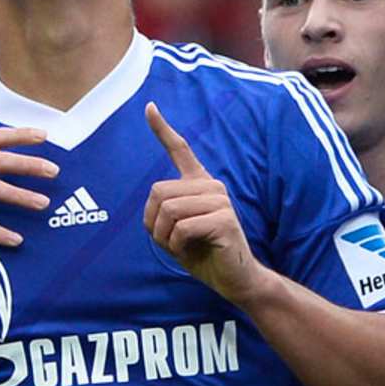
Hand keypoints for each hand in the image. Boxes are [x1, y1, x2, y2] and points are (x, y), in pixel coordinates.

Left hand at [141, 103, 261, 303]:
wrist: (234, 279)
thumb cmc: (203, 253)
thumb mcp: (174, 230)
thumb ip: (164, 211)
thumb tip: (158, 198)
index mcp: (199, 184)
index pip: (180, 150)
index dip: (162, 129)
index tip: (149, 107)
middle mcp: (211, 185)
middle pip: (159, 191)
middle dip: (154, 223)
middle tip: (172, 240)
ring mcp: (220, 200)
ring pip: (169, 210)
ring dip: (165, 237)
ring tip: (183, 246)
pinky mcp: (224, 219)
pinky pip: (182, 228)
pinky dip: (177, 245)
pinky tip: (192, 250)